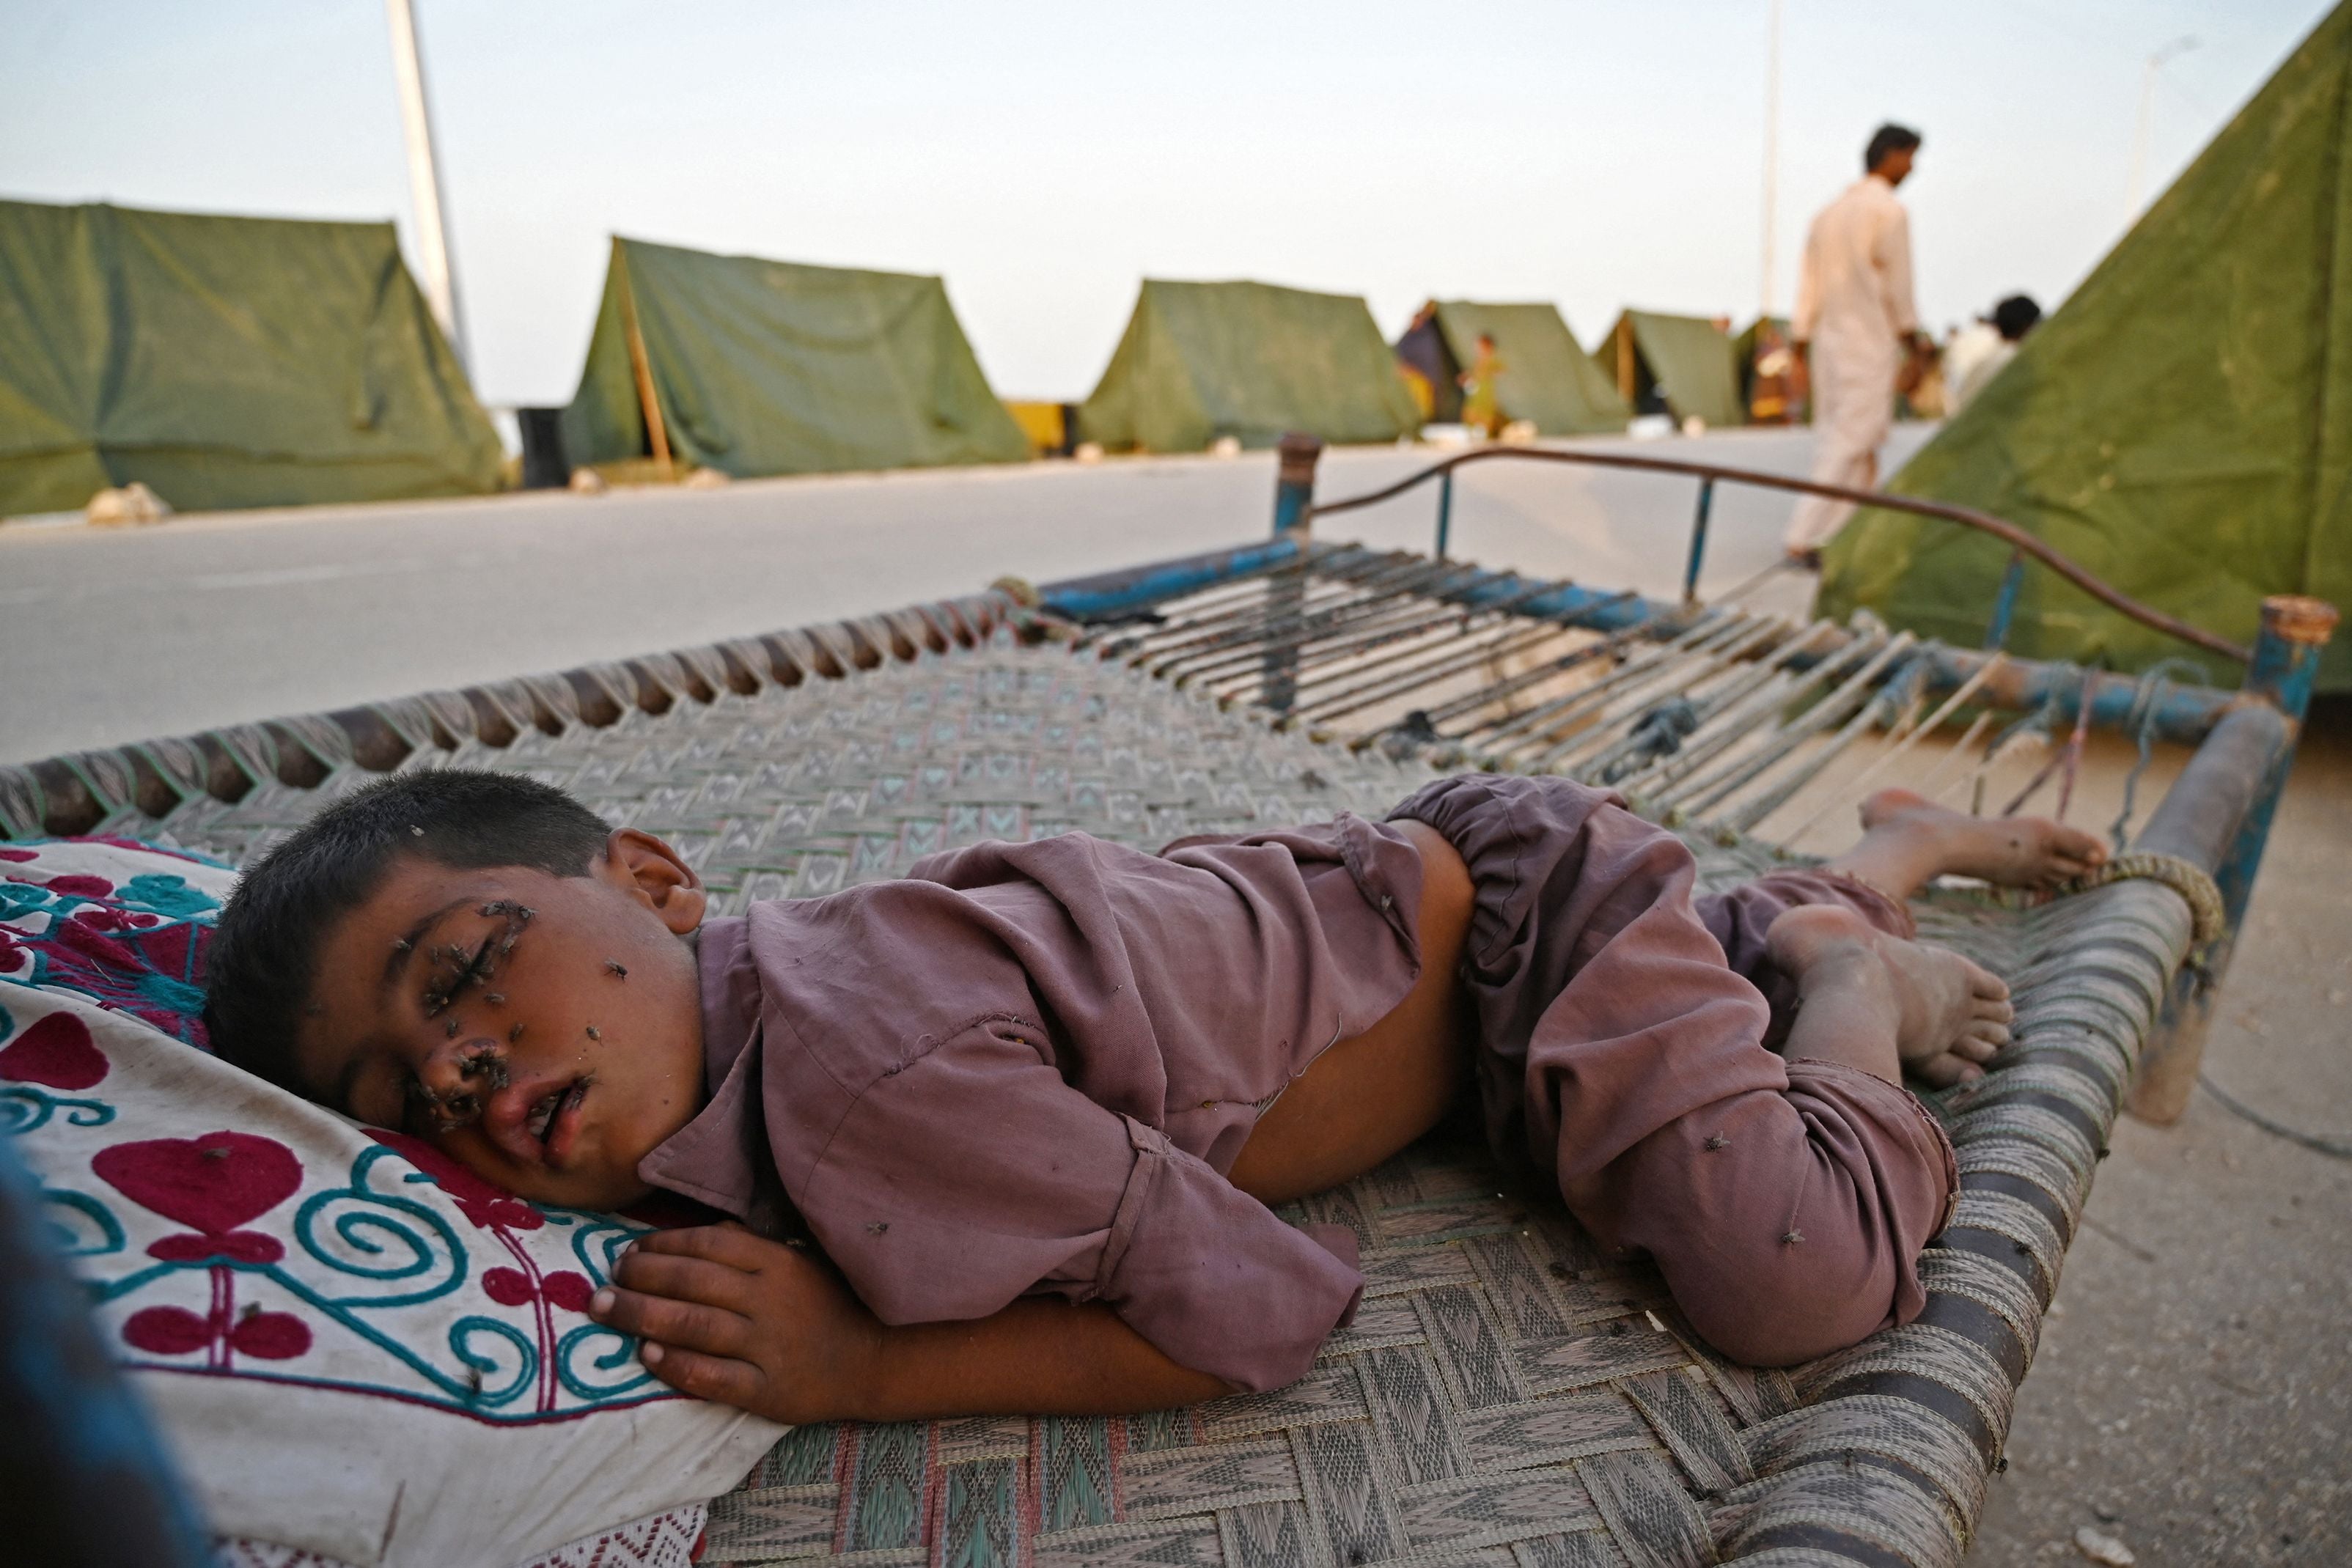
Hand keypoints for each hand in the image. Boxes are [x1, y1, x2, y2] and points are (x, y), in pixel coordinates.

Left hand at [589, 1224, 882, 1423]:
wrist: (872, 1359)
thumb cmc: (825, 1305)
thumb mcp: (797, 1262)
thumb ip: (749, 1246)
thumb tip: (697, 1233)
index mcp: (775, 1262)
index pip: (707, 1245)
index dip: (661, 1245)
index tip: (629, 1251)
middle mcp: (768, 1299)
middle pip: (690, 1282)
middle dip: (638, 1278)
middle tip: (603, 1282)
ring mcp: (766, 1345)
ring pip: (692, 1326)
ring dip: (640, 1315)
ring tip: (605, 1310)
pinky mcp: (765, 1389)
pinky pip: (710, 1375)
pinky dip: (675, 1364)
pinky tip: (646, 1355)